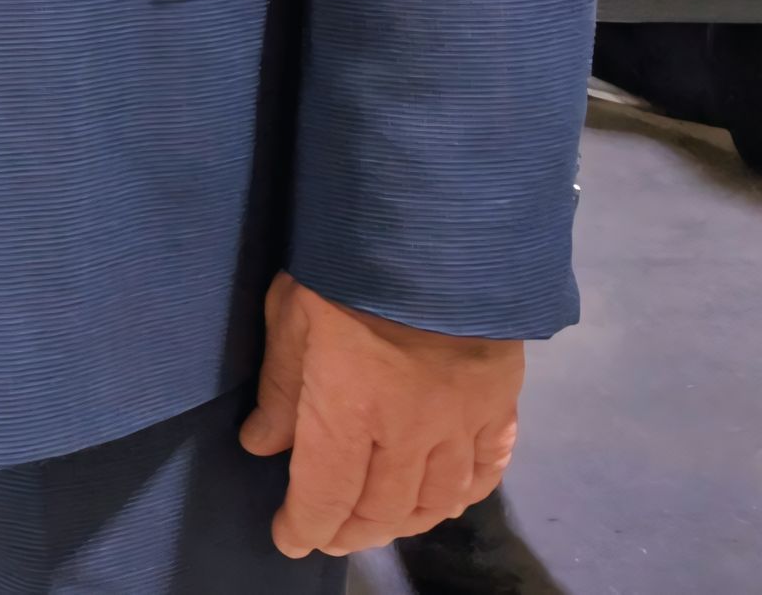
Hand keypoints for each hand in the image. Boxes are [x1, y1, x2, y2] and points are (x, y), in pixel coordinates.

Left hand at [237, 271, 522, 558]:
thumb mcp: (292, 313)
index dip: (305, 525)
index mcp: (350, 411)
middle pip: (382, 509)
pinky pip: (488, 468)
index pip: (324, 494)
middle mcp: (409, 432)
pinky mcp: (500, 403)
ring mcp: (461, 422)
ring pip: (437, 500)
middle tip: (329, 533)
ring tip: (381, 520)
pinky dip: (466, 492)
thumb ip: (279, 386)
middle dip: (350, 529)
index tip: (289, 537)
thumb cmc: (348, 263)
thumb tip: (262, 445)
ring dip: (406, 520)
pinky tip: (448, 494)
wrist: (439, 225)